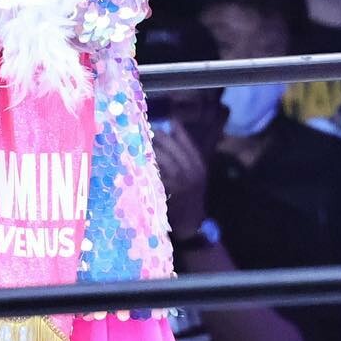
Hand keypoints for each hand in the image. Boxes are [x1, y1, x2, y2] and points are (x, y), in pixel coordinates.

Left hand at [151, 122, 209, 236]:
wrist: (192, 220)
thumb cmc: (191, 194)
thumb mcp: (195, 174)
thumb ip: (186, 155)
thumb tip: (172, 131)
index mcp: (200, 166)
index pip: (189, 144)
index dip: (178, 131)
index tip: (168, 120)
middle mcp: (192, 173)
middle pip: (175, 150)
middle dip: (162, 138)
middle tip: (149, 128)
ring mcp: (181, 183)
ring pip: (165, 161)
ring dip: (153, 150)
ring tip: (142, 141)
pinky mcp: (169, 192)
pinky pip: (157, 175)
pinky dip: (150, 166)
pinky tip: (140, 159)